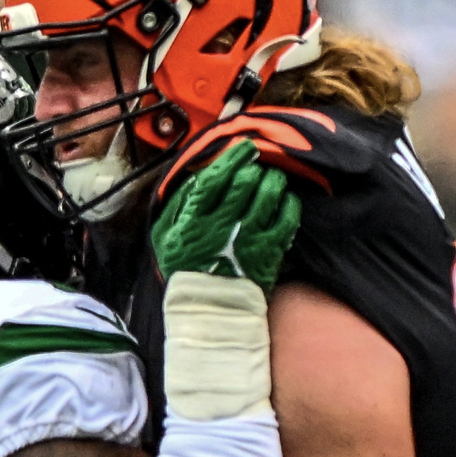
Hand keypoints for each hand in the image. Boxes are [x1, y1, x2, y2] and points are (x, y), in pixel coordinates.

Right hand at [151, 140, 301, 291]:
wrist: (209, 307)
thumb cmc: (185, 267)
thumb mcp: (166, 234)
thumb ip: (180, 203)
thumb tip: (198, 173)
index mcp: (194, 220)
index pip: (215, 179)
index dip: (231, 159)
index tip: (243, 149)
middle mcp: (223, 227)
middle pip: (244, 184)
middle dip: (255, 168)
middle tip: (259, 165)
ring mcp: (249, 239)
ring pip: (268, 197)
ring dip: (273, 181)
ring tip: (273, 178)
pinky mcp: (270, 252)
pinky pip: (287, 220)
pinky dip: (289, 204)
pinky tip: (286, 200)